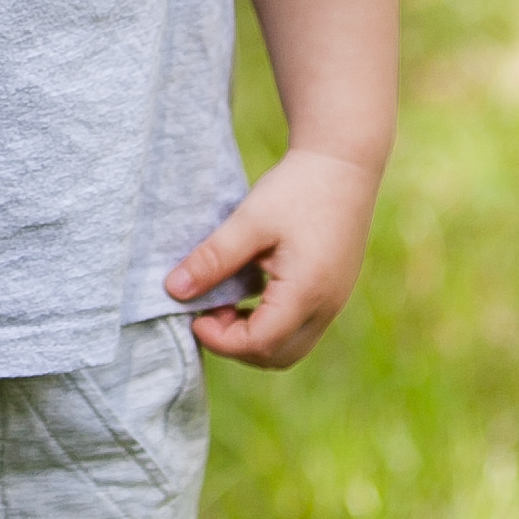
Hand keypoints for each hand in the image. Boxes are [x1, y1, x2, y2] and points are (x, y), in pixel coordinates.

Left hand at [165, 146, 381, 368]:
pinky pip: (300, 328)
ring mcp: (334, 302)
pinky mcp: (333, 292)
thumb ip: (213, 259)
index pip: (259, 344)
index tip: (194, 314)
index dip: (220, 340)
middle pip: (276, 357)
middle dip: (235, 344)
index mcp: (307, 291)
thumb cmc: (298, 188)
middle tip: (208, 309)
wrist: (345, 162)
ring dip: (253, 336)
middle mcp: (327, 306)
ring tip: (226, 300)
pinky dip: (270, 323)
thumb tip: (173, 291)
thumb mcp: (249, 220)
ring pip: (289, 347)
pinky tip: (250, 290)